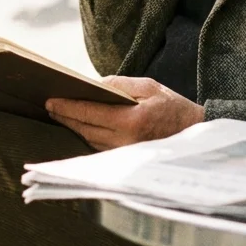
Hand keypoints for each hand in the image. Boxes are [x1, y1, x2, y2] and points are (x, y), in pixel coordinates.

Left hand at [46, 77, 203, 150]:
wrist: (195, 134)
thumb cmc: (173, 108)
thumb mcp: (149, 87)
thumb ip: (120, 85)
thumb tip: (94, 85)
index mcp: (131, 122)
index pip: (90, 114)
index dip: (67, 107)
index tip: (50, 101)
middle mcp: (125, 142)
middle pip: (85, 129)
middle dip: (65, 117)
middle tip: (49, 106)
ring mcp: (125, 154)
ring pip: (90, 140)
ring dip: (75, 127)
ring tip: (61, 113)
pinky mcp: (127, 160)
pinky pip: (100, 147)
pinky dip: (88, 135)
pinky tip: (81, 126)